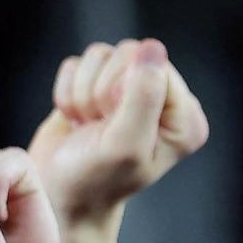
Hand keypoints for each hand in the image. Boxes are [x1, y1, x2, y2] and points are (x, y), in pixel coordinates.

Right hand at [29, 39, 209, 226]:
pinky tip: (75, 119)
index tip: (114, 125)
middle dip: (101, 91)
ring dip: (82, 93)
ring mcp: (128, 90)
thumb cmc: (95, 180)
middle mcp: (162, 100)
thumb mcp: (125, 144)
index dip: (125, 91)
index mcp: (185, 117)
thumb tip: (152, 47)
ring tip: (87, 124)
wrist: (58, 196)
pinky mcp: (96, 85)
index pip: (157, 66)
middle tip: (99, 125)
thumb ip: (143, 95)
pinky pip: (76, 64)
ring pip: (100, 55)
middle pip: (128, 53)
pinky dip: (67, 92)